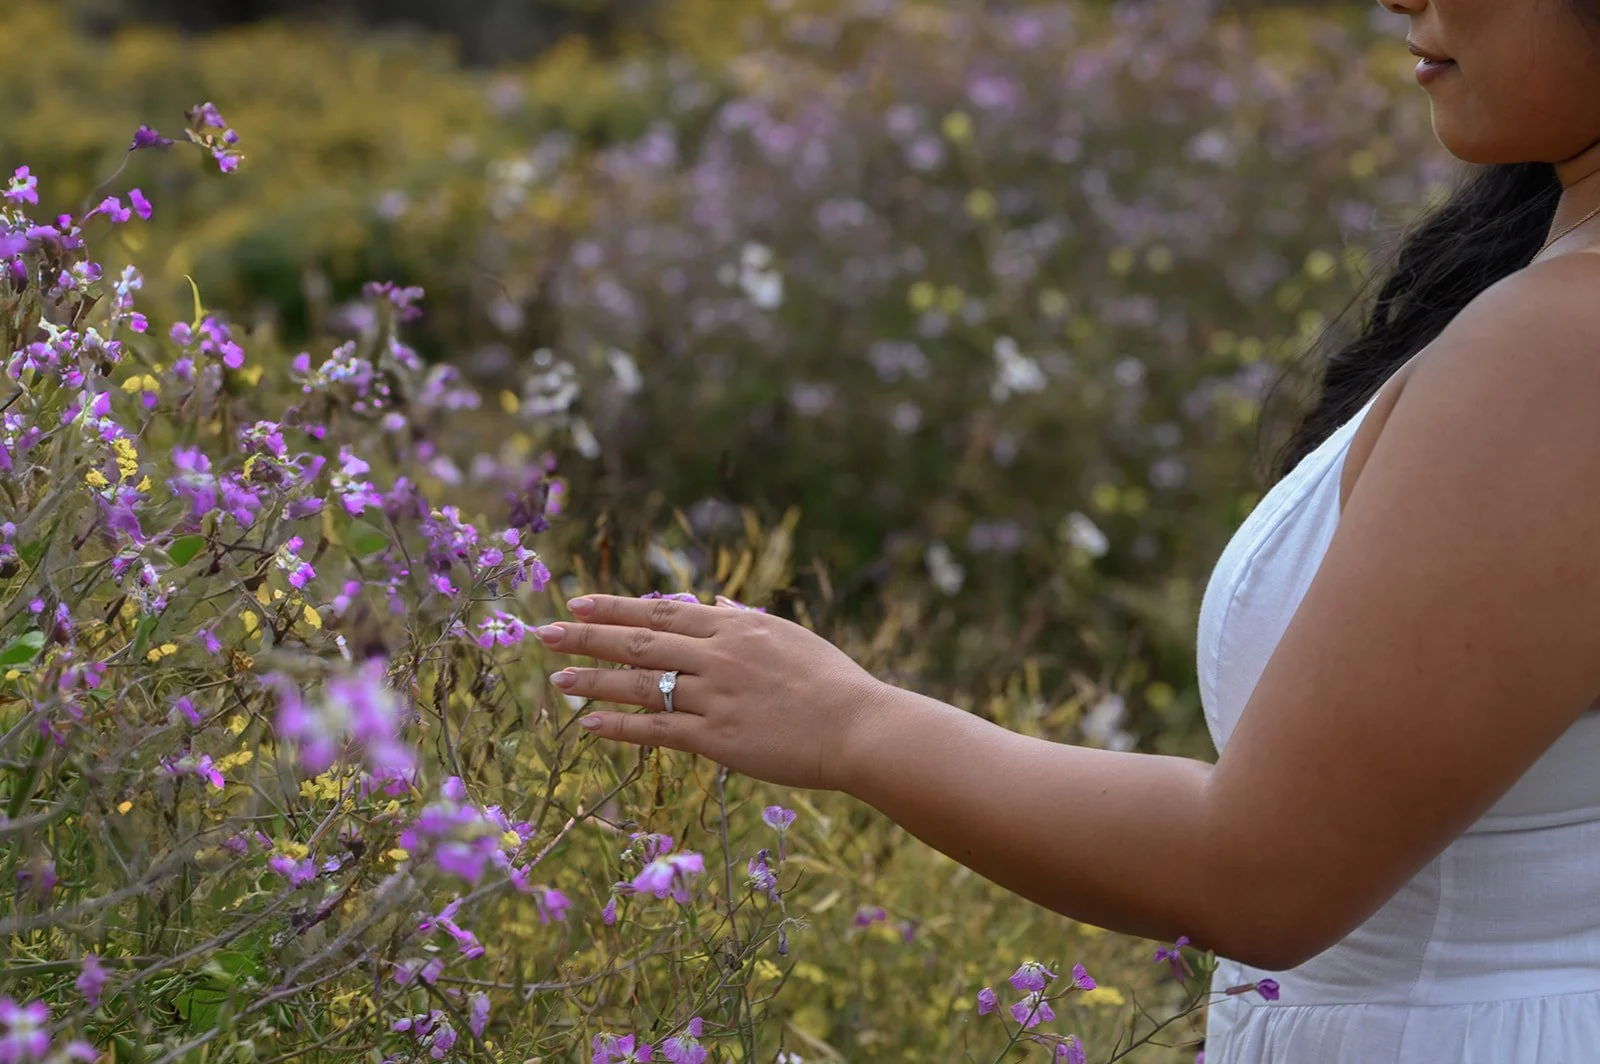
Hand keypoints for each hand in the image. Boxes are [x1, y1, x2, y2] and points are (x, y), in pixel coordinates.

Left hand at [537, 594, 889, 790]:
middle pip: (639, 642)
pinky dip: (621, 726)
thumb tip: (713, 601)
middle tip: (545, 633)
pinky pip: (658, 731)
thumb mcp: (788, 636)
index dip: (614, 608)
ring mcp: (715, 697)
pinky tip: (589, 725)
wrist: (859, 727)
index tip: (577, 604)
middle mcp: (718, 657)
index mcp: (735, 627)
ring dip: (593, 681)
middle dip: (587, 637)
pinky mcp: (717, 738)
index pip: (661, 612)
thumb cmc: (833, 683)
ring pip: (640, 686)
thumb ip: (744, 619)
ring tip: (556, 679)